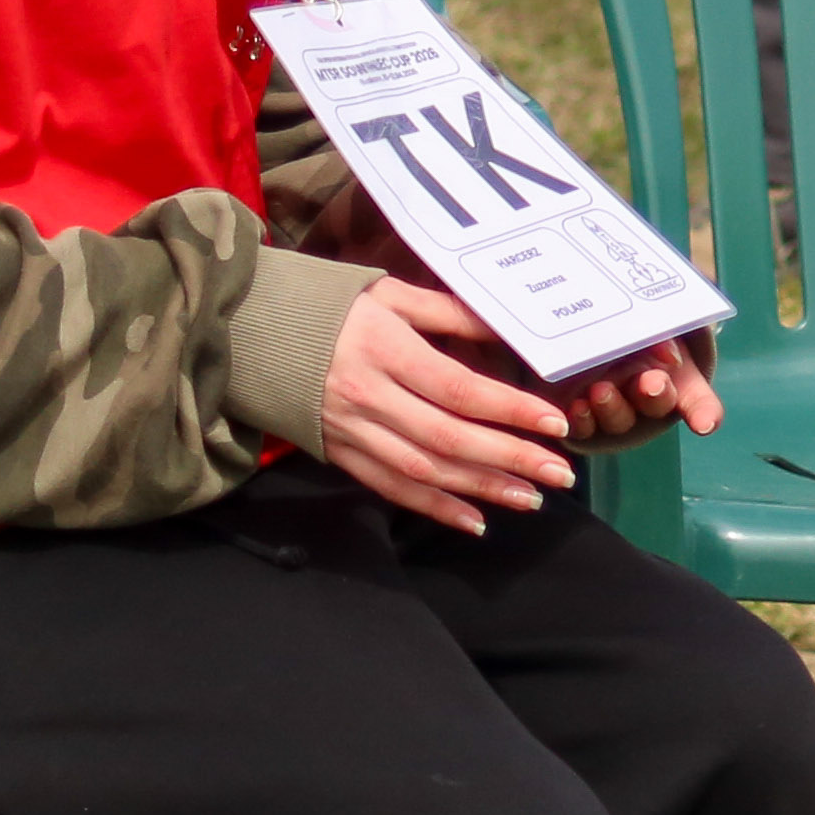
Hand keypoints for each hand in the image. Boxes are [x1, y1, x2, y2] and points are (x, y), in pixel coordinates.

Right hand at [318, 279, 579, 532]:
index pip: (459, 389)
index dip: (509, 410)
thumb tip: (506, 330)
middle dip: (510, 460)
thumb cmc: (330, 305)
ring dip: (481, 489)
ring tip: (531, 497)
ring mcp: (352, 432)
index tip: (555, 423)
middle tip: (561, 473)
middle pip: (449, 439)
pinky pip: (391, 488)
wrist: (253, 331)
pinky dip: (434, 508)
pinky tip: (474, 520)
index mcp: (386, 350)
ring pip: (424, 471)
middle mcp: (370, 398)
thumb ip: (449, 314)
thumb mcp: (390, 294)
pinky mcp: (340, 455)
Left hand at [558, 327, 720, 448]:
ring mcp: (615, 410)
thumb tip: (667, 355)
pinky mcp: (582, 417)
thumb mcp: (651, 323)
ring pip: (619, 419)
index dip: (705, 414)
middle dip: (655, 394)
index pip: (698, 401)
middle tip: (651, 383)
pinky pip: (584, 428)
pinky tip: (579, 407)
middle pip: (657, 404)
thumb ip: (662, 334)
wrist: (596, 331)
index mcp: (675, 377)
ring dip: (613, 408)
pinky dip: (582, 420)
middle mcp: (648, 399)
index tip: (705, 425)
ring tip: (601, 391)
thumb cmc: (635, 328)